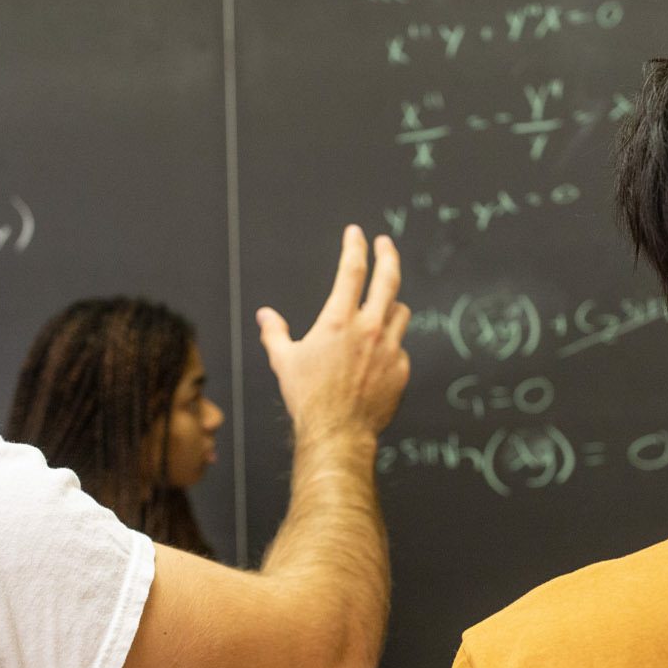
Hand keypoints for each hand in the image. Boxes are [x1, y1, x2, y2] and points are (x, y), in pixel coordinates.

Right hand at [256, 225, 410, 438]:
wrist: (337, 432)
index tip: (356, 234)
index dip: (355, 247)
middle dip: (388, 256)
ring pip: (401, 312)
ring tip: (384, 304)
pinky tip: (378, 354)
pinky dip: (390, 344)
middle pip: (388, 279)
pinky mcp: (401, 369)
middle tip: (386, 245)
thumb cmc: (308, 398)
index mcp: (339, 321)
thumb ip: (275, 334)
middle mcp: (370, 329)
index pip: (352, 270)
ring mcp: (390, 349)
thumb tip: (265, 316)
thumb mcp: (284, 362)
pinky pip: (400, 347)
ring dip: (392, 304)